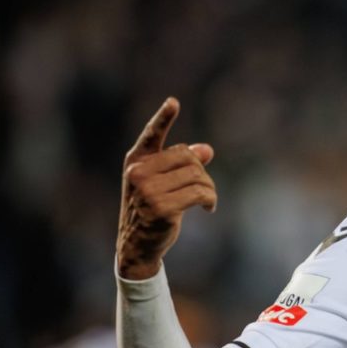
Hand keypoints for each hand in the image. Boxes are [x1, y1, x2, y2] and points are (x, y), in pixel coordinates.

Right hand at [117, 98, 216, 279]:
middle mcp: (139, 173)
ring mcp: (148, 191)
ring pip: (197, 175)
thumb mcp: (162, 184)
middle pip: (187, 157)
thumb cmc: (151, 210)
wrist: (137, 245)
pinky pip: (200, 193)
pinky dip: (210, 199)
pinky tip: (208, 208)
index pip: (152, 135)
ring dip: (209, 188)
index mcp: (136, 162)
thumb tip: (207, 149)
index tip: (174, 102)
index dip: (163, 118)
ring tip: (207, 199)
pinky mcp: (162, 208)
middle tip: (204, 187)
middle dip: (201, 171)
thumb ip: (182, 165)